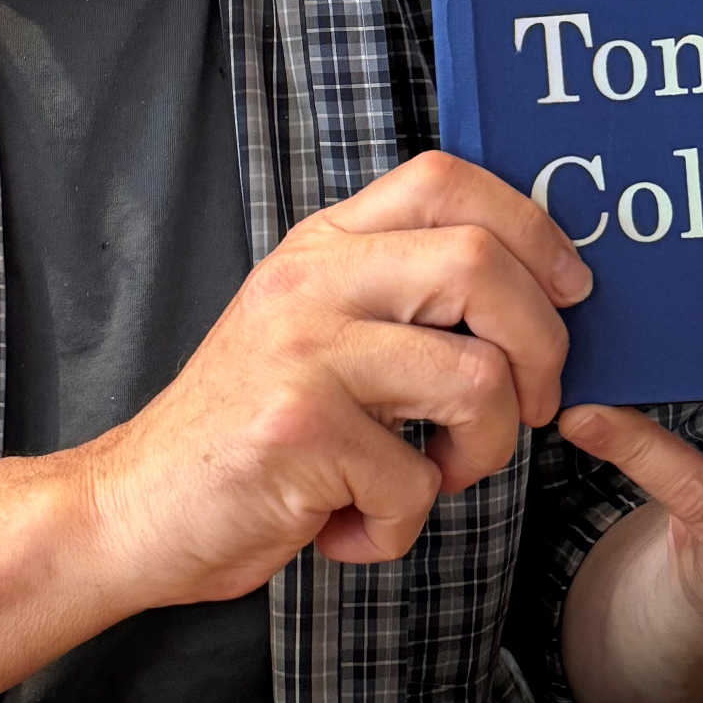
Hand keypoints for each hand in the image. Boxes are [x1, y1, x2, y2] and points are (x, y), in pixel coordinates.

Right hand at [81, 151, 589, 608]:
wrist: (133, 507)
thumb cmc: (246, 429)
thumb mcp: (312, 329)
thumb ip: (395, 295)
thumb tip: (534, 291)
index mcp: (322, 246)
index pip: (444, 178)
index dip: (532, 225)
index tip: (570, 290)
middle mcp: (310, 281)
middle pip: (481, 262)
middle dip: (543, 346)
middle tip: (529, 406)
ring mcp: (301, 350)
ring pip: (476, 378)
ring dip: (485, 452)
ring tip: (434, 477)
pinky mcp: (296, 429)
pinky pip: (416, 480)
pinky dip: (401, 525)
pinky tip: (349, 524)